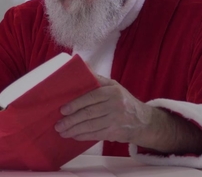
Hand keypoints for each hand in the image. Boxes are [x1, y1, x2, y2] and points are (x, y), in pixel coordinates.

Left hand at [54, 74, 201, 154]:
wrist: (143, 121)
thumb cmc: (123, 100)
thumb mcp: (114, 86)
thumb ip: (97, 79)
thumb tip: (82, 66)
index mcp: (113, 91)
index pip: (91, 97)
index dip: (76, 104)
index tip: (63, 109)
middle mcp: (115, 105)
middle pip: (89, 113)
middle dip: (71, 120)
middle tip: (58, 124)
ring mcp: (115, 120)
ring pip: (90, 126)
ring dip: (74, 130)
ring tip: (62, 131)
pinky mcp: (115, 133)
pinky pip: (95, 135)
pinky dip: (83, 136)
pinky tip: (74, 136)